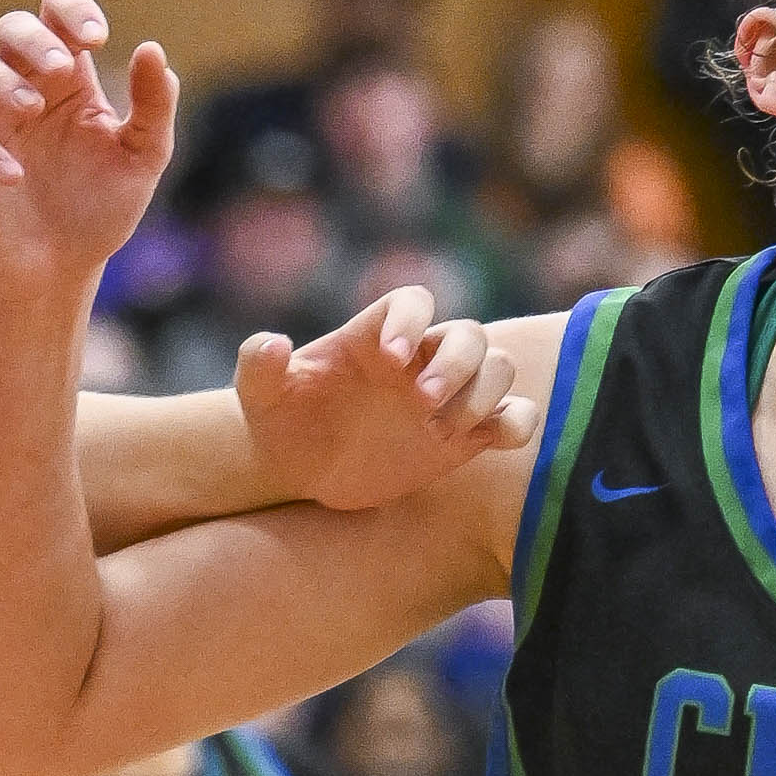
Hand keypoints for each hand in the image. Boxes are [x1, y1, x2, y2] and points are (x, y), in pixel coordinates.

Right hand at [0, 0, 174, 292]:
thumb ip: (153, 106)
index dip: (71, 10)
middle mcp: (22, 89)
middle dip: (33, 38)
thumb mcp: (142, 157)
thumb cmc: (100, 207)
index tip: (97, 36)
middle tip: (61, 66)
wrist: (60, 271)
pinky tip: (15, 175)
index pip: (57, 17)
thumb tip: (152, 49)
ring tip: (33, 107)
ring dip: (3, 80)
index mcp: (68, 80)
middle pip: (10, 30)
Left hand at [235, 294, 540, 510]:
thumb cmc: (283, 425)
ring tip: (442, 430)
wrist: (306, 473)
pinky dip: (517, 422)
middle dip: (455, 364)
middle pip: (468, 333)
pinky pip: (515, 415)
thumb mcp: (259, 397)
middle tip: (421, 403)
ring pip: (499, 367)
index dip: (410, 321)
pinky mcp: (468, 434)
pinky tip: (490, 440)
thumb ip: (258, 366)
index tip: (390, 360)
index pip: (412, 301)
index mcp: (376, 336)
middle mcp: (420, 358)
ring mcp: (449, 394)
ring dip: (483, 393)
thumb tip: (274, 343)